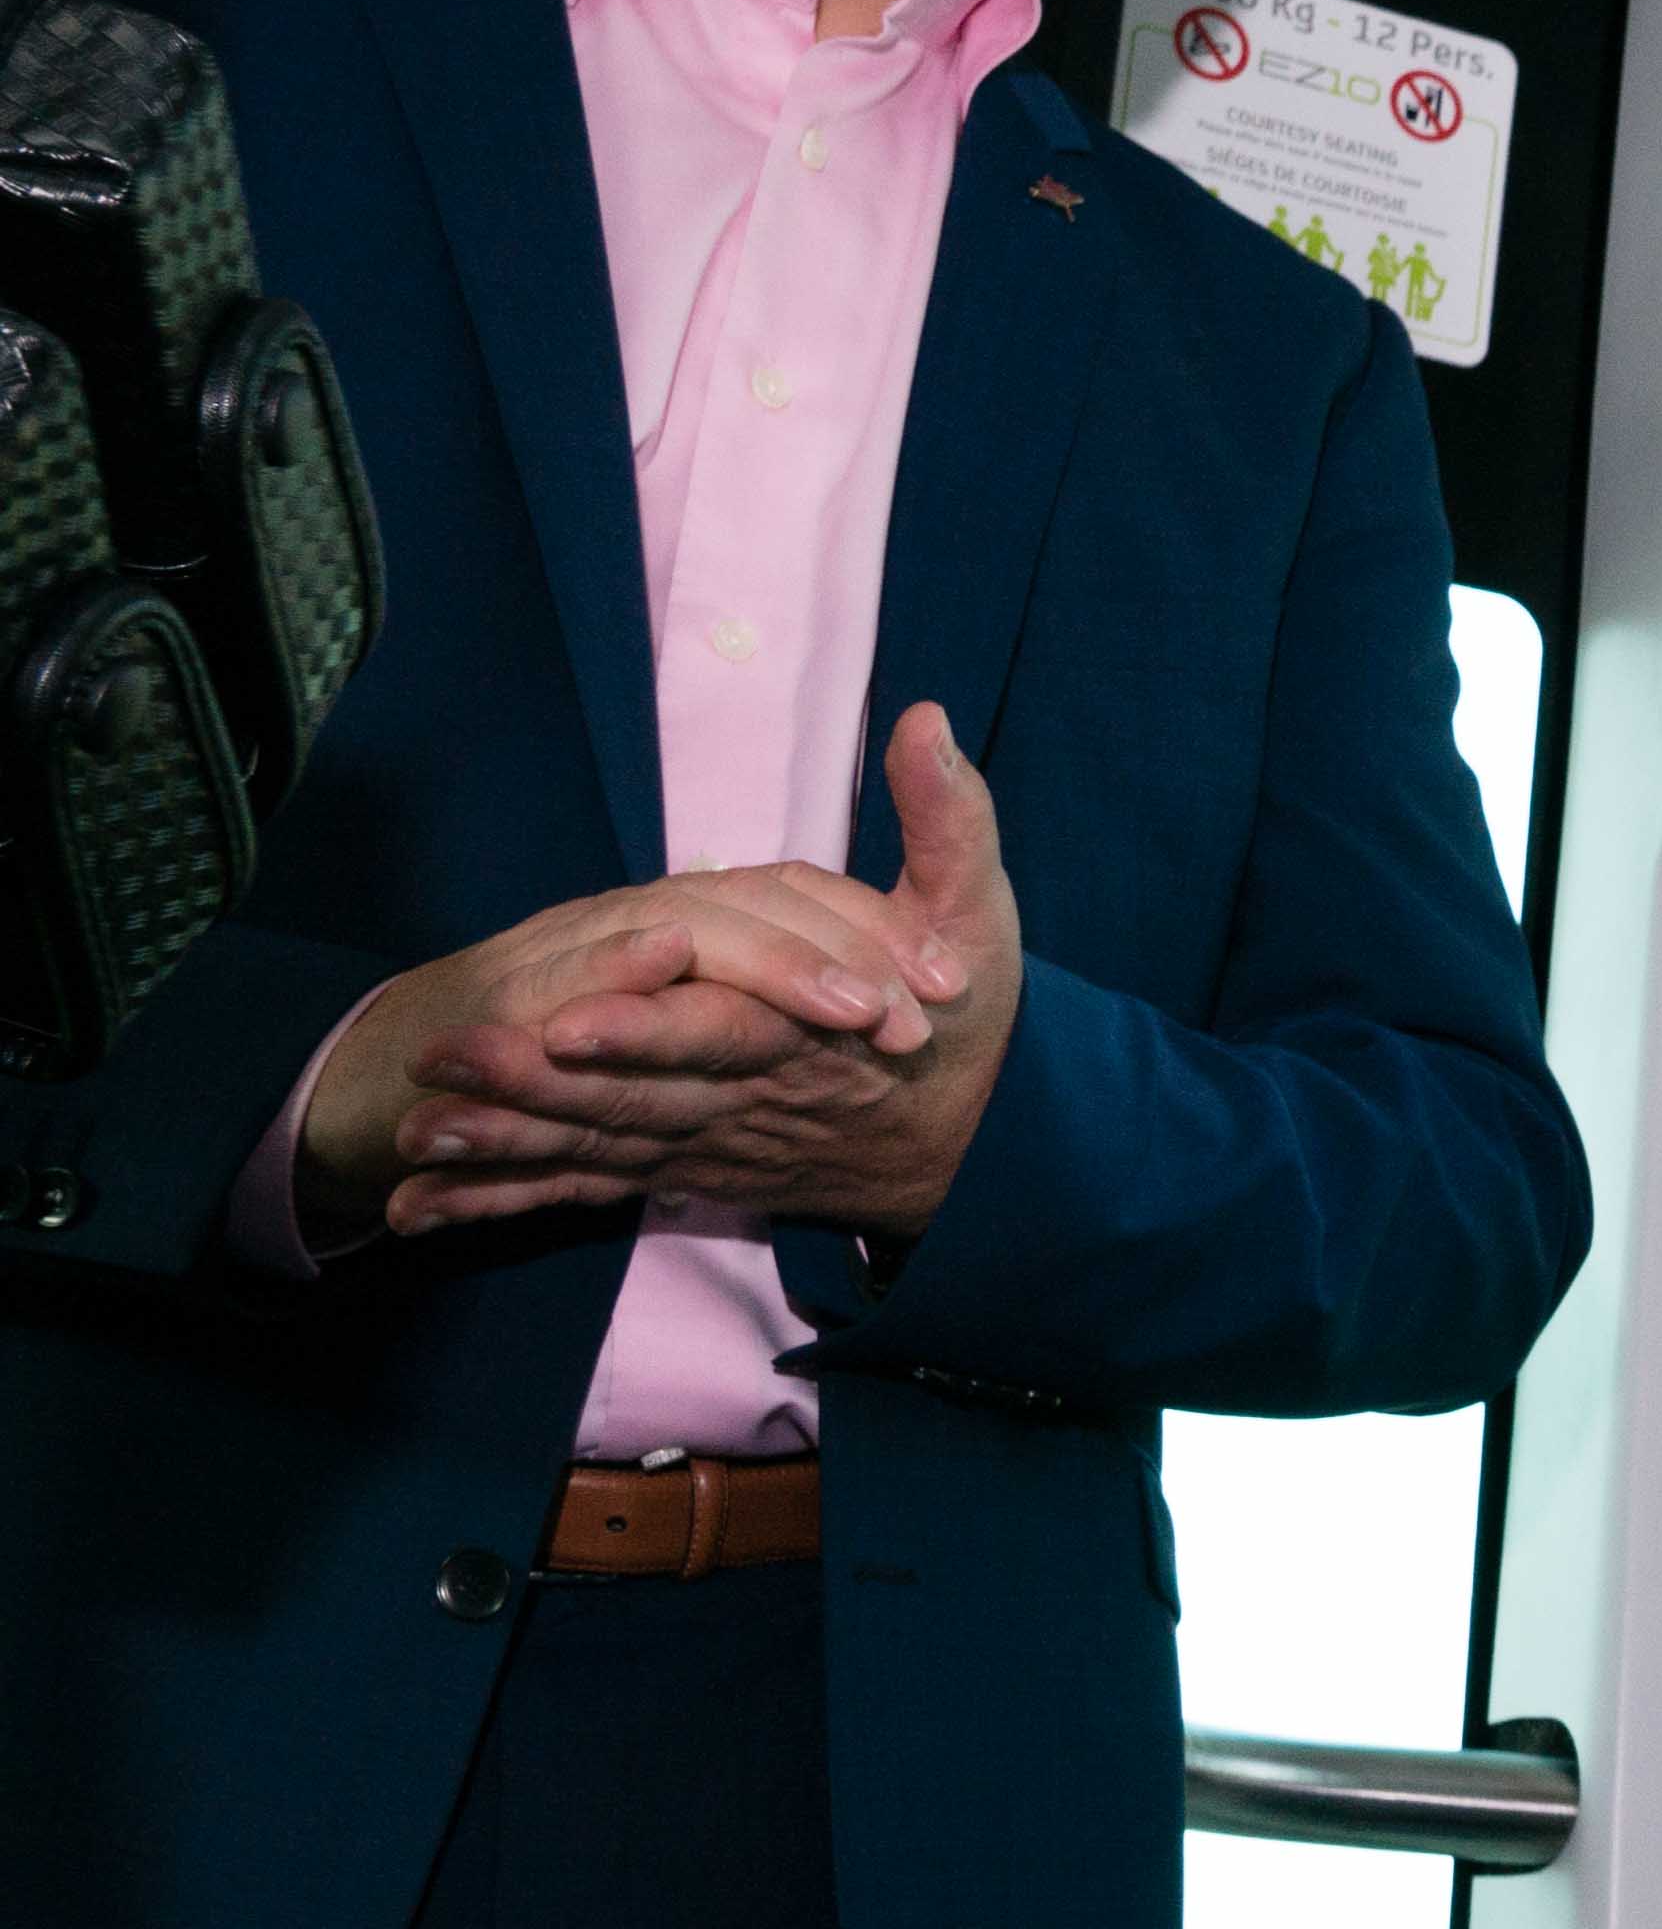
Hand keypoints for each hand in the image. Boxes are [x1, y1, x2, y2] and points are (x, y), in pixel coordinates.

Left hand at [296, 844, 965, 1242]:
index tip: (570, 1020)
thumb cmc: (971, 1024)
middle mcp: (746, 1098)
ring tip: (413, 1138)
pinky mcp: (677, 1168)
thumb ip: (950, 821)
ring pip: (596, 1146)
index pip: (723, 1031)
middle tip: (441, 1061)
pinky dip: (503, 1203)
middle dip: (532, 1087)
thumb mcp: (980, 916)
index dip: (647, 1029)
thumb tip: (924, 720)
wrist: (974, 1144)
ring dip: (502, 1148)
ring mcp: (705, 1142)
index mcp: (811, 1036)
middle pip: (632, 1097)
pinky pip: (583, 1189)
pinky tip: (417, 1208)